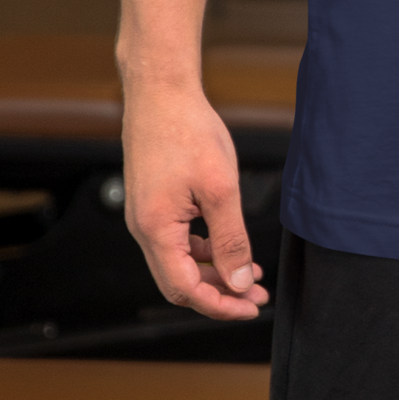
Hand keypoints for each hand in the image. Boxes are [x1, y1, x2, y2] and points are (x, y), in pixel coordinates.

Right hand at [122, 77, 267, 319]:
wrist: (161, 92)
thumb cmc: (187, 131)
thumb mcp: (220, 188)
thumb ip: (230, 239)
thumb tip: (238, 282)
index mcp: (155, 230)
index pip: (186, 289)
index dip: (219, 304)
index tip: (249, 307)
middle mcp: (143, 229)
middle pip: (181, 281)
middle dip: (219, 292)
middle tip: (255, 294)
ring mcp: (146, 216)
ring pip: (179, 261)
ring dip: (213, 270)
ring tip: (249, 272)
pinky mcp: (153, 202)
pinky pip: (176, 240)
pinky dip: (203, 249)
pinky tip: (227, 245)